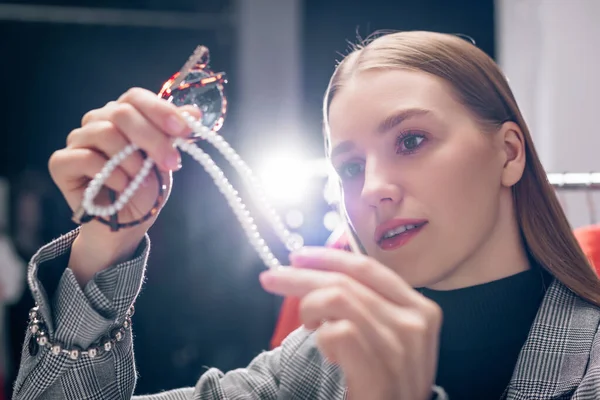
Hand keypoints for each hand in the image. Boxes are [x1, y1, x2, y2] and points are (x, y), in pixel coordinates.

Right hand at [49, 87, 200, 283]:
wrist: (126, 224)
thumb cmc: (144, 187)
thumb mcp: (165, 159)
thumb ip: (174, 135)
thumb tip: (195, 112)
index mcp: (123, 114)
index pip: (137, 97)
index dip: (161, 111)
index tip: (183, 130)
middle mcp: (97, 121)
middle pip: (122, 113)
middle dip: (152, 139)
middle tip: (170, 162)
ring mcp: (77, 140)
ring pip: (105, 133)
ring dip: (131, 160)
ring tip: (140, 179)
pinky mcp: (61, 163)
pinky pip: (86, 158)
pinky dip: (110, 175)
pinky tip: (121, 188)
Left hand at [260, 247, 441, 399]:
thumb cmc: (389, 380)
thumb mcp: (390, 335)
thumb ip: (370, 305)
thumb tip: (322, 274)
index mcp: (419, 307)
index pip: (367, 267)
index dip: (328, 257)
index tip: (298, 256)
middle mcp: (415, 321)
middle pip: (346, 281)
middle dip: (301, 276)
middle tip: (271, 278)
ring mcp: (399, 346)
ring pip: (337, 299)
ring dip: (310, 309)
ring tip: (308, 326)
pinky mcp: (379, 371)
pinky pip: (337, 332)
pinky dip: (322, 338)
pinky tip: (328, 353)